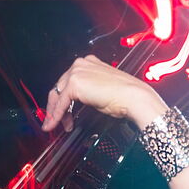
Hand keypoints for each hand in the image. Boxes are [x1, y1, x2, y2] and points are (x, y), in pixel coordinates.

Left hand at [42, 55, 165, 133]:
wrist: (133, 96)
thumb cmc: (124, 95)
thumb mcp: (100, 90)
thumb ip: (87, 91)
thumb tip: (77, 103)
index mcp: (89, 62)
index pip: (68, 81)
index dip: (62, 99)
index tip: (61, 112)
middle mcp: (81, 64)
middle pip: (59, 87)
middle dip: (56, 107)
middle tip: (55, 121)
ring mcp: (77, 72)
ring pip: (57, 95)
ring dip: (55, 113)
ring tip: (55, 125)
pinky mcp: (74, 83)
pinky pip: (60, 103)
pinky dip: (56, 115)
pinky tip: (55, 124)